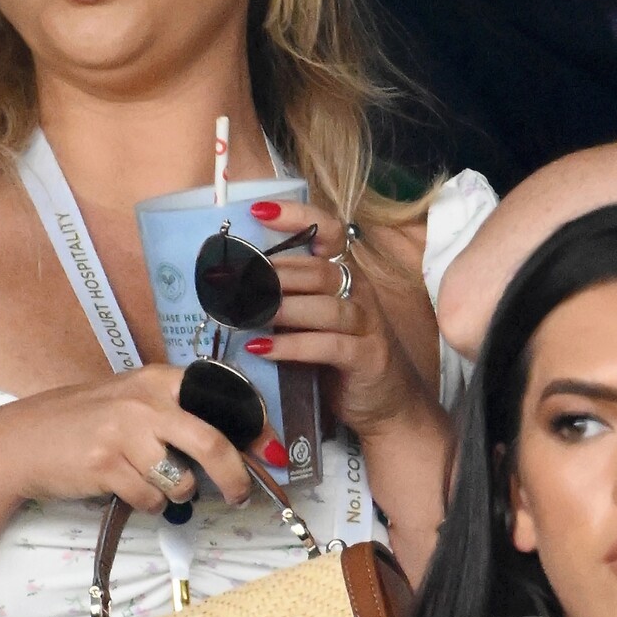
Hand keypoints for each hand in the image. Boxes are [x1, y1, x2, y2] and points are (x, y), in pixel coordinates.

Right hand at [0, 363, 267, 513]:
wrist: (23, 440)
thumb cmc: (83, 423)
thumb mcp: (132, 402)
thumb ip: (177, 415)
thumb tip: (237, 445)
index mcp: (159, 380)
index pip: (222, 401)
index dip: (254, 431)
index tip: (273, 454)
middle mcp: (145, 401)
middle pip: (212, 444)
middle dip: (236, 477)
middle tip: (240, 496)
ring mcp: (124, 433)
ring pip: (180, 481)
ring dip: (174, 494)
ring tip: (150, 482)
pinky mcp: (106, 464)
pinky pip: (150, 500)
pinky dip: (146, 504)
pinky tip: (124, 488)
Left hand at [243, 200, 433, 437]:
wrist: (386, 405)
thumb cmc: (340, 359)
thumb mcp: (312, 324)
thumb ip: (285, 302)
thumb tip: (230, 288)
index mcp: (345, 276)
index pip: (328, 232)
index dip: (297, 217)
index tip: (258, 211)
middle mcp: (359, 293)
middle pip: (318, 270)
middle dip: (273, 273)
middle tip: (230, 281)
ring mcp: (367, 325)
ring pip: (325, 305)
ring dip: (281, 308)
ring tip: (244, 315)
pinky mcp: (367, 358)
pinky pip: (329, 345)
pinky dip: (293, 346)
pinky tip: (262, 349)